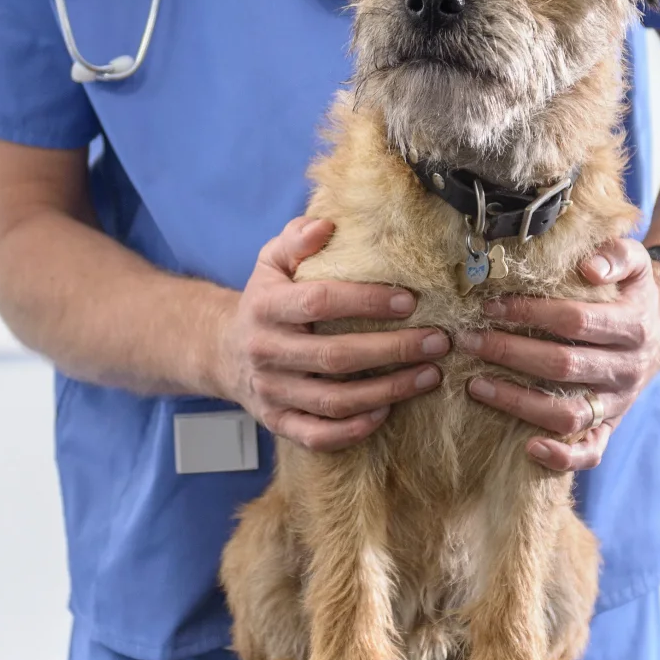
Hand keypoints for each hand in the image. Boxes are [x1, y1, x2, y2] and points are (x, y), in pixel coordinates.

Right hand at [214, 216, 447, 451]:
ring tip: (430, 375)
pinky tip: (387, 412)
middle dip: (394, 349)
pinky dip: (354, 429)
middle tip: (438, 341)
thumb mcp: (271, 263)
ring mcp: (271, 391)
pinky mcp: (277, 422)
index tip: (411, 300)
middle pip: (335, 357)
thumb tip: (326, 225)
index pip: (320, 303)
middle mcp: (266, 351)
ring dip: (388, 391)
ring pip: (334, 400)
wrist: (221, 351)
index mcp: (266, 306)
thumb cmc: (264, 300)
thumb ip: (296, 240)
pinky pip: (318, 435)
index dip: (366, 301)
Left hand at [458, 237, 659, 470]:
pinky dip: (563, 457)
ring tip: (476, 385)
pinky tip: (528, 448)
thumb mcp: (636, 263)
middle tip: (468, 341)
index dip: (531, 312)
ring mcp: (617, 402)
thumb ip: (617, 254)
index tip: (490, 305)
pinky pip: (591, 452)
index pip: (575, 321)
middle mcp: (626, 369)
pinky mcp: (610, 426)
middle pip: (563, 366)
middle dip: (510, 352)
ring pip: (568, 413)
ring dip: (519, 402)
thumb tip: (589, 268)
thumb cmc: (632, 294)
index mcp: (633, 326)